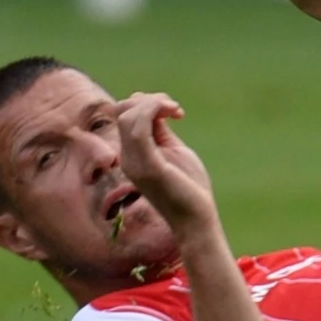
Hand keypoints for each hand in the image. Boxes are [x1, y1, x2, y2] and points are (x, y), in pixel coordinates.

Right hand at [109, 91, 218, 242]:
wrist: (197, 220)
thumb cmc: (189, 187)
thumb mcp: (173, 150)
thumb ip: (161, 131)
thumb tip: (156, 107)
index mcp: (132, 155)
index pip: (124, 116)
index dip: (145, 102)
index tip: (173, 110)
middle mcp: (127, 159)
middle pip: (123, 111)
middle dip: (149, 100)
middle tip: (175, 109)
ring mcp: (135, 163)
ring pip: (129, 116)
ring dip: (155, 103)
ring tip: (176, 110)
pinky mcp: (148, 167)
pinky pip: (138, 129)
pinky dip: (155, 111)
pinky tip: (176, 113)